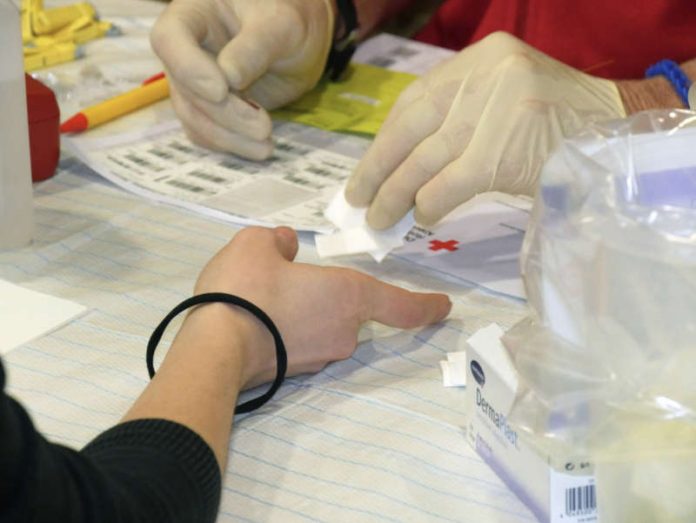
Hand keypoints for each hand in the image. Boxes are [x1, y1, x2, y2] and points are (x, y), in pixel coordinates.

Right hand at [150, 0, 333, 159]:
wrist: (300, 41)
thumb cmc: (287, 19)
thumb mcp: (280, 25)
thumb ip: (254, 47)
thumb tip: (229, 76)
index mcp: (194, 14)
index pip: (169, 39)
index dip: (189, 68)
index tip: (221, 91)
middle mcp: (185, 50)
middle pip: (185, 88)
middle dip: (224, 113)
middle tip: (263, 127)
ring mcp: (193, 82)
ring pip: (194, 117)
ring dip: (228, 137)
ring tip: (266, 146)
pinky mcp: (208, 109)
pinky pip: (207, 133)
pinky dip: (231, 144)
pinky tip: (259, 148)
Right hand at [192, 226, 450, 387]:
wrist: (214, 348)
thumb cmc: (247, 289)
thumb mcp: (256, 245)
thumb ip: (277, 241)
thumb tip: (285, 245)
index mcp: (348, 296)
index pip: (400, 305)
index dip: (425, 305)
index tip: (444, 307)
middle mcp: (344, 332)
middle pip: (351, 310)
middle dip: (328, 293)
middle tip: (287, 278)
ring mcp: (320, 357)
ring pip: (322, 325)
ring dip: (304, 311)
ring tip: (261, 296)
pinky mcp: (294, 374)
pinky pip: (300, 341)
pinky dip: (287, 328)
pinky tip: (256, 318)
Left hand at [345, 32, 625, 228]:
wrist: (620, 131)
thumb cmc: (560, 124)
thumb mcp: (506, 98)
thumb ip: (461, 116)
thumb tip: (405, 162)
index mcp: (482, 58)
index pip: (416, 99)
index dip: (386, 138)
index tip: (369, 167)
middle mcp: (486, 75)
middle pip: (411, 126)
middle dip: (378, 166)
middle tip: (358, 197)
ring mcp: (496, 109)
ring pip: (424, 158)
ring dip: (396, 194)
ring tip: (380, 218)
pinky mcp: (504, 150)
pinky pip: (449, 182)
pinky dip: (429, 203)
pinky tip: (422, 217)